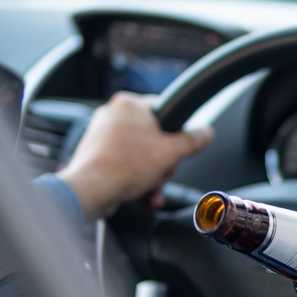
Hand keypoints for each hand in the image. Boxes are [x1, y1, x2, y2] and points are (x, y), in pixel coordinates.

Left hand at [56, 92, 212, 218]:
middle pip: (155, 134)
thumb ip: (193, 140)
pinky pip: (127, 162)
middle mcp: (113, 114)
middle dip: (164, 159)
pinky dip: (138, 176)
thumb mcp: (171, 153)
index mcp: (129, 105)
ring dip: (153, 172)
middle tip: (163, 171)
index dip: (177, 132)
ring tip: (151, 185)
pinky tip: (143, 191)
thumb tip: (206, 133)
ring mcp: (102, 134)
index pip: (165, 109)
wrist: (90, 191)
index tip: (179, 148)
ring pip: (142, 151)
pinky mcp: (97, 153)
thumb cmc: (122, 168)